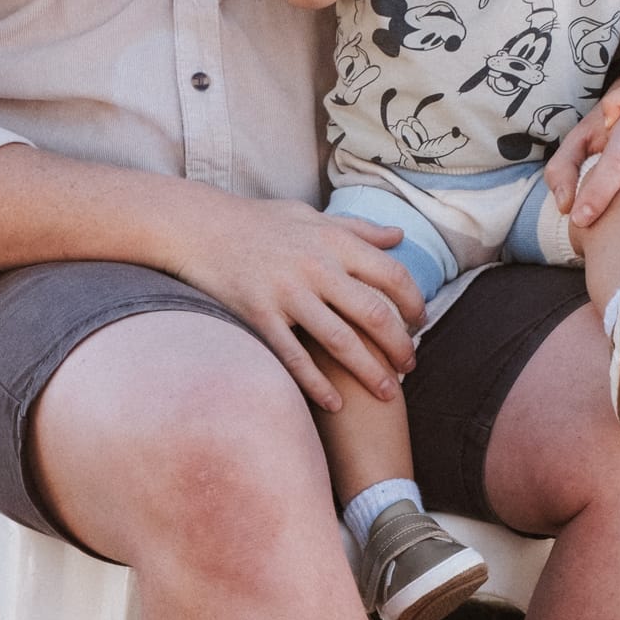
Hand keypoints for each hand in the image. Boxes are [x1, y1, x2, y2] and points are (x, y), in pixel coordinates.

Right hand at [168, 193, 424, 411]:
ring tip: (388, 392)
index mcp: (333, 241)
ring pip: (341, 341)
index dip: (413, 303)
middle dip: (400, 345)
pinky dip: (318, 384)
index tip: (420, 323)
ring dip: (370, 371)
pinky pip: (295, 358)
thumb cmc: (258, 222)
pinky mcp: (259, 316)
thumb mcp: (310, 216)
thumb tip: (400, 238)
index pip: (391, 275)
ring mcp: (286, 294)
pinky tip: (337, 404)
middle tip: (411, 366)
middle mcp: (315, 267)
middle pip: (374, 314)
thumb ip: (357, 229)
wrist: (199, 228)